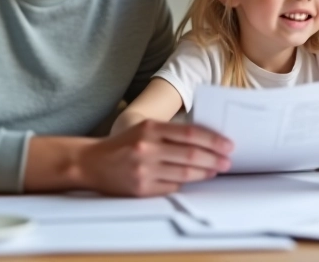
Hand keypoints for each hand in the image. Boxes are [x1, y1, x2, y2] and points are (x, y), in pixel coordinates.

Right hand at [83, 120, 232, 196]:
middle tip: (227, 161)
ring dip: (204, 173)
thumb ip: (171, 133)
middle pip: (191, 155)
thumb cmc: (124, 144)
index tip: (228, 145)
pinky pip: (171, 187)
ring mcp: (143, 170)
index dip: (213, 140)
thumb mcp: (145, 129)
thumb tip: (206, 142)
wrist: (90, 162)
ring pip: (184, 173)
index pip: (190, 134)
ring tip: (215, 170)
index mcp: (150, 128)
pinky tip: (193, 180)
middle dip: (214, 159)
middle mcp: (147, 148)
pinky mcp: (141, 189)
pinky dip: (184, 184)